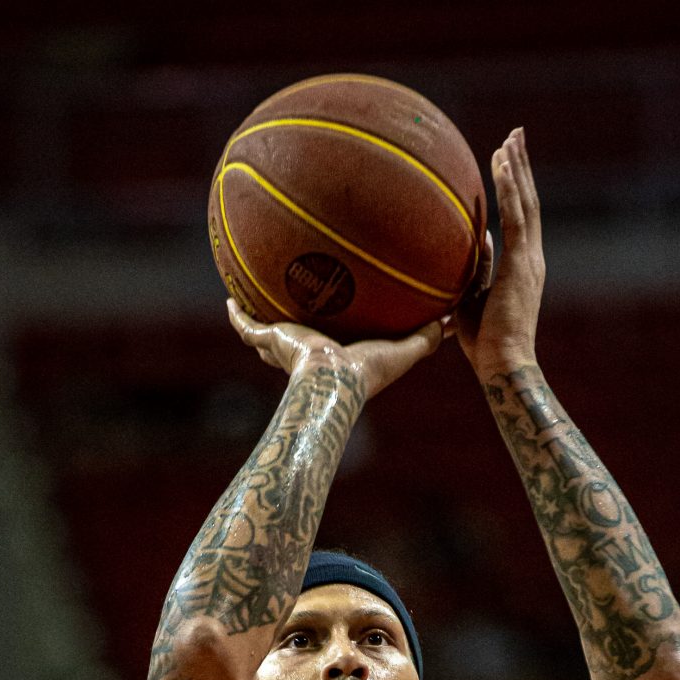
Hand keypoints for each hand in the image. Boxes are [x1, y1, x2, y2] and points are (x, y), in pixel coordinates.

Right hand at [227, 300, 448, 400]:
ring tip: (250, 300)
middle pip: (292, 340)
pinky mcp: (271, 339)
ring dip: (259, 321)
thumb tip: (450, 322)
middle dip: (288, 328)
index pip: (329, 345)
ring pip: (266, 333)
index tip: (336, 320)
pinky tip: (229, 298)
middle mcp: (305, 353)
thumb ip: (426, 339)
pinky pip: (247, 326)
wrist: (332, 380)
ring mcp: (284, 347)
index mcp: (333, 356)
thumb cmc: (365, 373)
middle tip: (288, 307)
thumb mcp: (402, 352)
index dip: (332, 334)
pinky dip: (237, 315)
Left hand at [456, 127, 544, 378]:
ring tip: (511, 138)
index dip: (516, 188)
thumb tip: (478, 238)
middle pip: (528, 202)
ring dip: (517, 168)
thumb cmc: (485, 344)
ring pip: (525, 203)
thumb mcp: (473, 300)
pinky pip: (515, 218)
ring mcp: (529, 260)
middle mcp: (532, 258)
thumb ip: (478, 269)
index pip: (520, 219)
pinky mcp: (520, 264)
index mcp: (523, 267)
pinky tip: (502, 164)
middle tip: (516, 135)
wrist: (503, 365)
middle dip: (522, 167)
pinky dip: (510, 189)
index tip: (507, 162)